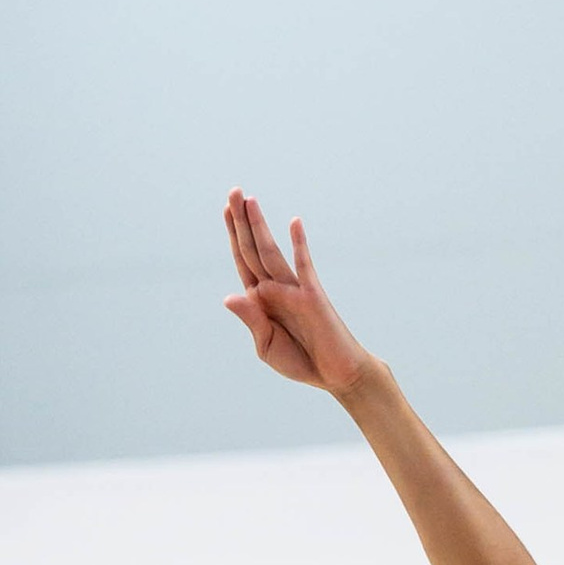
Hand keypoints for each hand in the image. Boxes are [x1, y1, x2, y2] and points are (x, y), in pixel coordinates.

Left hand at [222, 193, 377, 397]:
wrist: (336, 373)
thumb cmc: (301, 360)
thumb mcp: (267, 345)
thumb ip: (251, 320)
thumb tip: (230, 296)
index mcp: (261, 299)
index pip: (243, 260)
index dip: (234, 235)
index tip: (226, 209)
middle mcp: (275, 288)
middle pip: (253, 248)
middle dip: (242, 221)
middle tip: (233, 190)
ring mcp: (294, 288)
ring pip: (271, 251)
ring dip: (259, 225)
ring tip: (249, 200)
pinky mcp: (313, 294)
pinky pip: (304, 265)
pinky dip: (299, 244)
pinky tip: (294, 223)